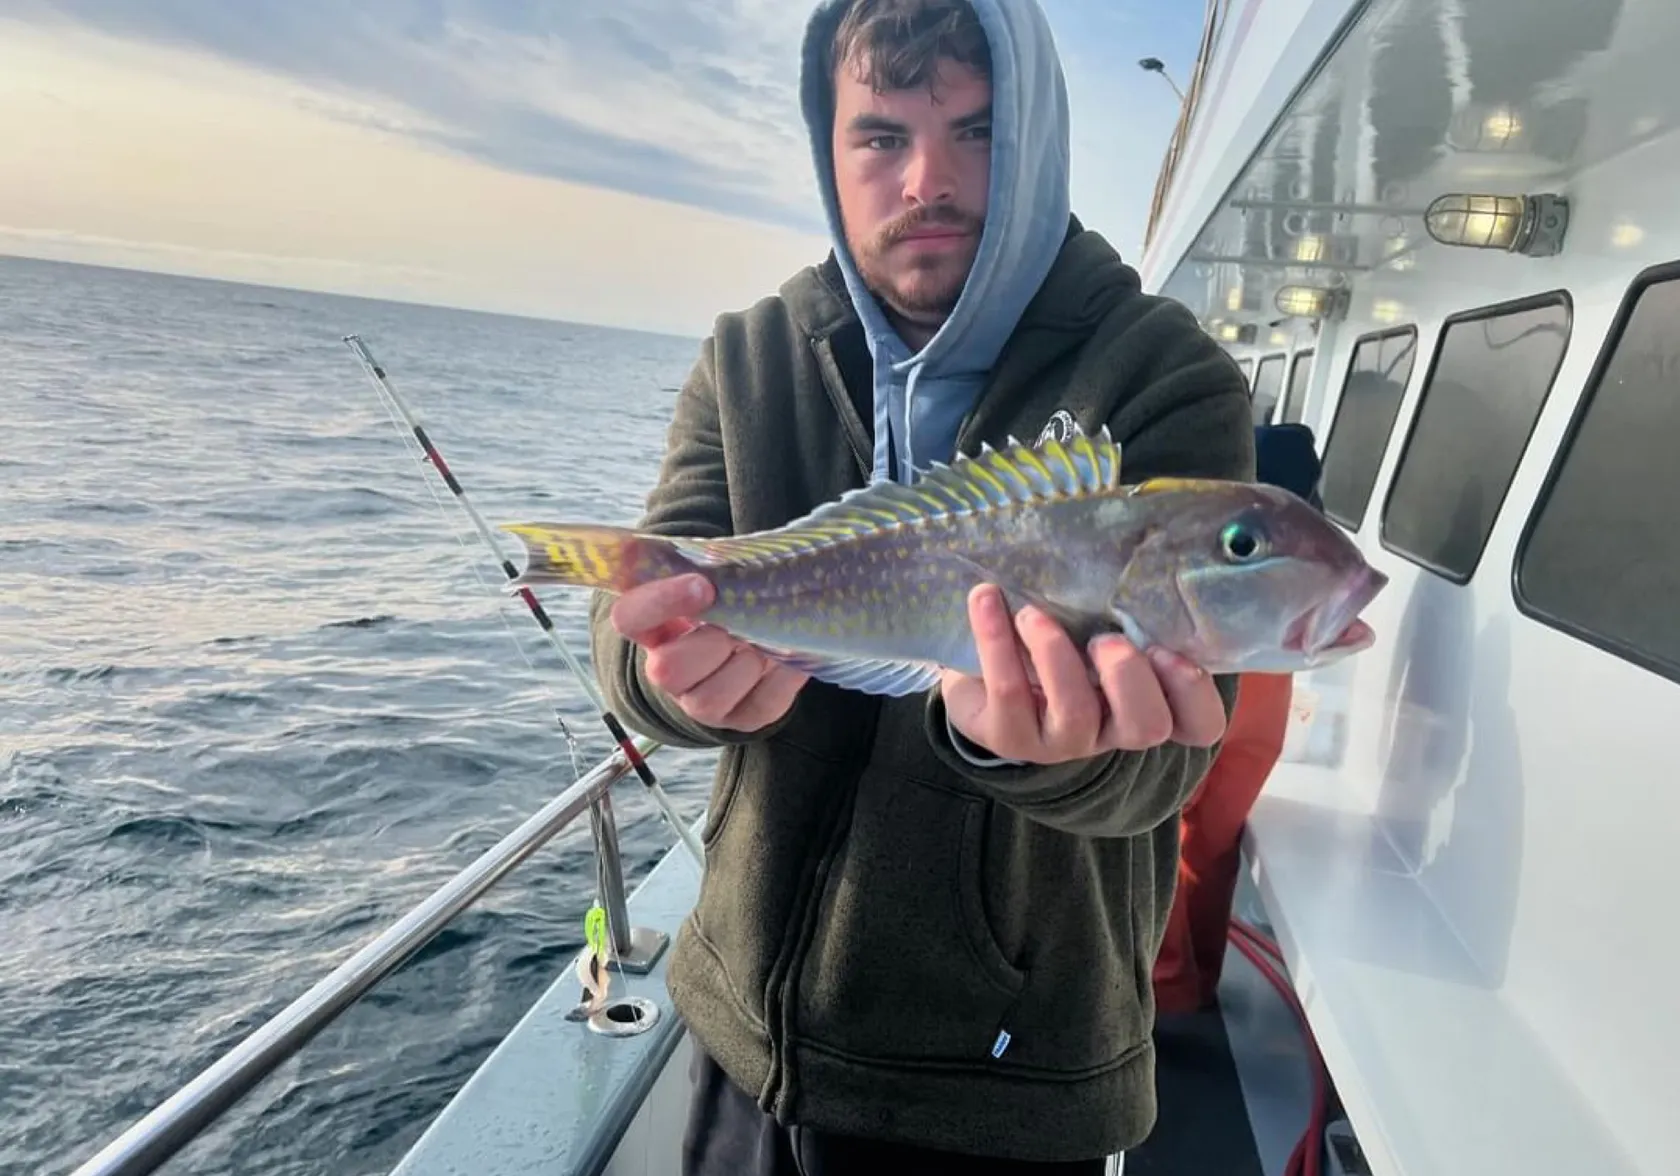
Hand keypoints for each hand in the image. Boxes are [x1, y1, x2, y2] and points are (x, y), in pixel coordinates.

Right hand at [609, 573, 807, 731]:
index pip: (628, 617)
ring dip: (747, 663)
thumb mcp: (715, 578)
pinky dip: (784, 677)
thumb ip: (710, 568)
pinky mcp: (742, 718)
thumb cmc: (733, 598)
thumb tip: (729, 564)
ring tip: (760, 645)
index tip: (702, 585)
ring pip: (711, 698)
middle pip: (667, 670)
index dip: (661, 601)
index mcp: (652, 627)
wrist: (763, 632)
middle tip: (736, 627)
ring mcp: (700, 703)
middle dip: (712, 642)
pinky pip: (762, 705)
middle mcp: (666, 672)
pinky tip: (786, 659)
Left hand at [941, 584, 1226, 763]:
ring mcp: (1061, 740)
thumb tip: (1136, 534)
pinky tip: (986, 600)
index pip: (1199, 723)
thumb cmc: (1057, 635)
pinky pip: (1009, 694)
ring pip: (1076, 714)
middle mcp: (1111, 729)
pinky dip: (997, 642)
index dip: (1194, 694)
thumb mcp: (1093, 617)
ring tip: (1032, 614)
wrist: (981, 669)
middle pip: (1147, 727)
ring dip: (1056, 656)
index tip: (1168, 649)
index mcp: (1146, 700)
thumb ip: (1121, 600)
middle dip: (1129, 678)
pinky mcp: (1010, 735)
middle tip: (1106, 638)